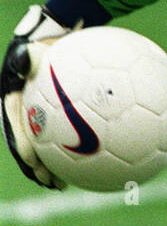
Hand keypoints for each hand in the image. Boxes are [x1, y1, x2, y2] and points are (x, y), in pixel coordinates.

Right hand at [1, 5, 70, 187]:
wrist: (54, 40)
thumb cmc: (46, 44)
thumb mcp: (34, 47)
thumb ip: (29, 56)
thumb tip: (25, 58)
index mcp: (13, 102)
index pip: (14, 129)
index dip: (22, 148)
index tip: (33, 163)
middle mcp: (23, 114)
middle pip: (29, 147)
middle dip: (37, 168)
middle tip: (52, 183)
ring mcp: (39, 119)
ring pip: (46, 148)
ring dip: (54, 168)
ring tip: (66, 185)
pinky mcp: (56, 121)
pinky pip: (65, 138)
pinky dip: (75, 153)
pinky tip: (94, 164)